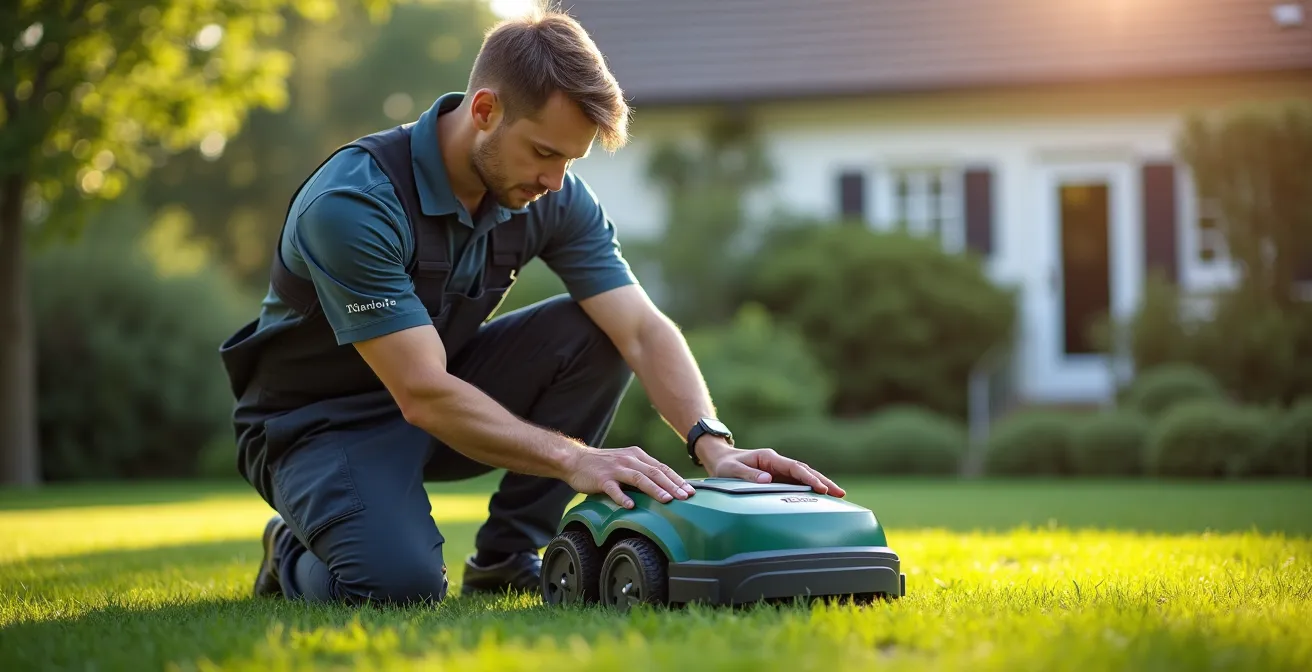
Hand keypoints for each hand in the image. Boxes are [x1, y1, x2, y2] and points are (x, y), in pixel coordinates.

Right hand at [563, 445, 695, 508]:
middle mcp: (629, 460)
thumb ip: (643, 471)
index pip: (662, 468)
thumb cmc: (604, 465)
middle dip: (672, 485)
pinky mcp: (601, 479)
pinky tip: (630, 506)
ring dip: (654, 489)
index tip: (691, 491)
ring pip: (638, 478)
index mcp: (637, 455)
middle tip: (686, 497)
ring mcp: (615, 469)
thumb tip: (666, 488)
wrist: (576, 460)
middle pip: (654, 472)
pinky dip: (622, 497)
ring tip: (667, 500)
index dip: (677, 479)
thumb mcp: (626, 463)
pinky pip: (613, 489)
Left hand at [704, 443, 845, 497]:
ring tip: (838, 495)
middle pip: (805, 471)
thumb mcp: (731, 470)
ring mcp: (779, 470)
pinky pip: (796, 483)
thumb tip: (768, 480)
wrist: (720, 459)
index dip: (809, 477)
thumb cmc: (725, 465)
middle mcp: (777, 463)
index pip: (794, 468)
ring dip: (820, 484)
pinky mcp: (778, 478)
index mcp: (769, 458)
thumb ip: (748, 475)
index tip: (821, 488)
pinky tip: (821, 497)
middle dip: (823, 481)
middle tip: (840, 493)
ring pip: (804, 476)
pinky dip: (810, 488)